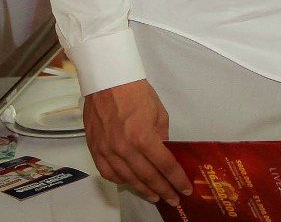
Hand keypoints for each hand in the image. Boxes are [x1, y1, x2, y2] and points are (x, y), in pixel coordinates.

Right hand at [83, 79, 191, 205]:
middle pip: (148, 177)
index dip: (177, 179)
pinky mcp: (95, 149)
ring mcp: (108, 151)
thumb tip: (165, 153)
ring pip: (128, 179)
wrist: (108, 81)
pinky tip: (130, 183)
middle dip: (163, 190)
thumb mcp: (159, 113)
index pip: (165, 165)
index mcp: (144, 138)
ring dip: (143, 189)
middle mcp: (125, 149)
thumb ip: (162, 136)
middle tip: (172, 198)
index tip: (184, 189)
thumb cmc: (136, 92)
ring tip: (154, 196)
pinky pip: (108, 173)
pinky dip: (120, 180)